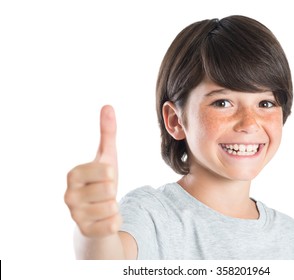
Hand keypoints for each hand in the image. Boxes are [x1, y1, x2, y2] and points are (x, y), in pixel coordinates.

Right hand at [65, 105, 121, 237]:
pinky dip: (115, 220)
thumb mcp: (107, 158)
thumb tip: (108, 106)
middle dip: (113, 192)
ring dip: (114, 206)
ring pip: (112, 207)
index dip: (111, 175)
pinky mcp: (85, 231)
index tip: (102, 179)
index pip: (107, 171)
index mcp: (73, 174)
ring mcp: (75, 215)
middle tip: (104, 194)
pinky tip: (104, 219)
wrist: (95, 215)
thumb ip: (107, 133)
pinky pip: (113, 223)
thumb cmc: (101, 183)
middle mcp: (68, 195)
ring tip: (104, 206)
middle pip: (110, 188)